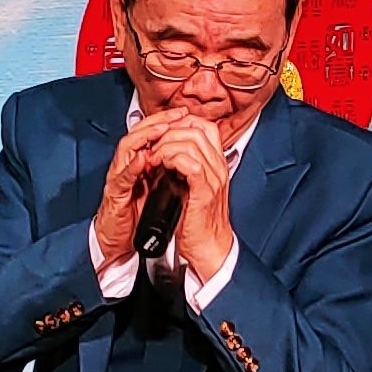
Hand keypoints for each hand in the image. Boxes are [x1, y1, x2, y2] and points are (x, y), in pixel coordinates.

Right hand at [91, 112, 180, 264]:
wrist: (117, 240)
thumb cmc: (136, 213)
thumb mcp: (157, 187)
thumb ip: (167, 171)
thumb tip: (189, 158)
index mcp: (138, 163)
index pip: (151, 134)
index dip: (167, 121)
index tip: (185, 114)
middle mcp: (126, 165)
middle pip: (138, 133)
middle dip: (157, 121)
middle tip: (176, 115)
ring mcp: (118, 177)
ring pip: (127, 148)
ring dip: (144, 137)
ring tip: (162, 130)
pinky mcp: (114, 194)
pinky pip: (122, 176)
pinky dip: (132, 166)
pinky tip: (143, 159)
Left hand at [146, 114, 236, 276]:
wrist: (209, 247)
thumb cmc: (198, 221)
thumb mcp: (193, 187)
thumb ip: (186, 168)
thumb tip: (166, 153)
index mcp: (217, 163)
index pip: (204, 126)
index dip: (180, 124)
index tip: (161, 135)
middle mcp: (218, 166)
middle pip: (196, 128)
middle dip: (168, 132)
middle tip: (152, 145)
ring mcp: (214, 177)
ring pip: (191, 140)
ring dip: (165, 144)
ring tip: (153, 157)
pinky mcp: (205, 190)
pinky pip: (189, 162)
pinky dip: (169, 158)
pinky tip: (158, 165)